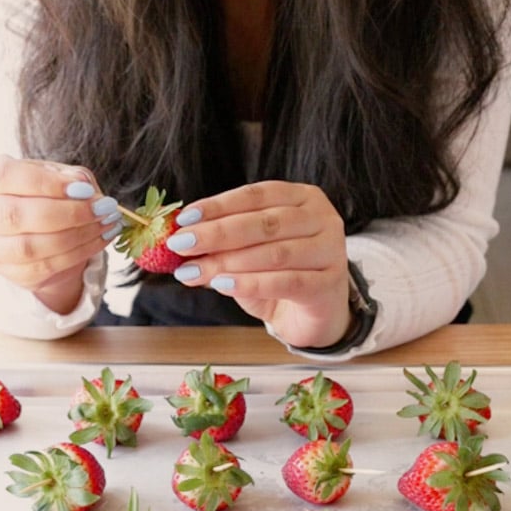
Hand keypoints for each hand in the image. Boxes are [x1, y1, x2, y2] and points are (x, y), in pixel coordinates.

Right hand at [0, 154, 120, 312]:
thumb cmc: (39, 188)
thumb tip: (83, 187)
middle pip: (13, 215)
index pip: (4, 176)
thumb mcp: (53, 172)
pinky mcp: (7, 272)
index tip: (84, 188)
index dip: (44, 183)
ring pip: (29, 247)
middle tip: (104, 207)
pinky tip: (99, 238)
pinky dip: (78, 253)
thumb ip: (68, 175)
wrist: (30, 222)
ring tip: (107, 222)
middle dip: (66, 213)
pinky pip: (43, 267)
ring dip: (76, 235)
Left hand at [165, 181, 351, 348]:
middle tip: (182, 244)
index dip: (218, 205)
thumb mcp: (250, 253)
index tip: (184, 218)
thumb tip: (180, 241)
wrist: (317, 315)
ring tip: (193, 271)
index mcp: (301, 196)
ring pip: (274, 252)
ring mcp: (331, 249)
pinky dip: (251, 283)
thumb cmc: (281, 275)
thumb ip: (223, 244)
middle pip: (264, 222)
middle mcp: (321, 217)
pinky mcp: (329, 284)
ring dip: (227, 261)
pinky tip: (223, 285)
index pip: (256, 195)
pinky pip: (286, 282)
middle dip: (217, 233)